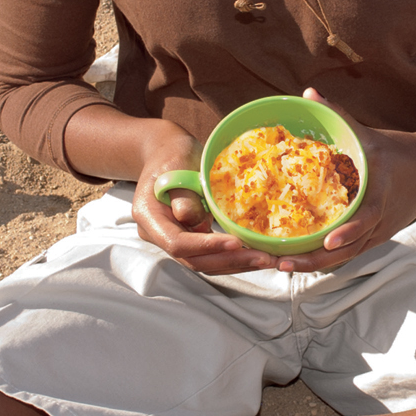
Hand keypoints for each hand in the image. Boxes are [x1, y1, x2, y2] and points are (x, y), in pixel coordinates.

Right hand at [131, 134, 278, 276]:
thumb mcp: (177, 163)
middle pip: (192, 259)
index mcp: (148, 216)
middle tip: (263, 258)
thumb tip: (192, 219)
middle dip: (229, 260)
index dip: (206, 246)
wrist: (167, 153)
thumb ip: (183, 193)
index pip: (176, 243)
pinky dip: (233, 256)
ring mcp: (173, 238)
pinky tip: (256, 253)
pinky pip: (210, 254)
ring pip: (203, 262)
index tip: (236, 242)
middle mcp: (157, 234)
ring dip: (236, 263)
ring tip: (266, 259)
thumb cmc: (172, 153)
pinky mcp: (190, 238)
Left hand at [270, 89, 415, 273]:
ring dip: (314, 265)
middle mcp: (381, 219)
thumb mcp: (370, 134)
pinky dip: (324, 260)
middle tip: (283, 263)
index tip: (327, 242)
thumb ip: (339, 115)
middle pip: (348, 249)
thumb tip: (308, 93)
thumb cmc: (399, 150)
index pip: (368, 217)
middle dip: (315, 259)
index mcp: (381, 192)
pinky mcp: (375, 238)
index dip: (348, 231)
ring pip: (346, 257)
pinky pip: (348, 254)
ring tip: (281, 266)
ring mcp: (379, 233)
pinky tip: (297, 262)